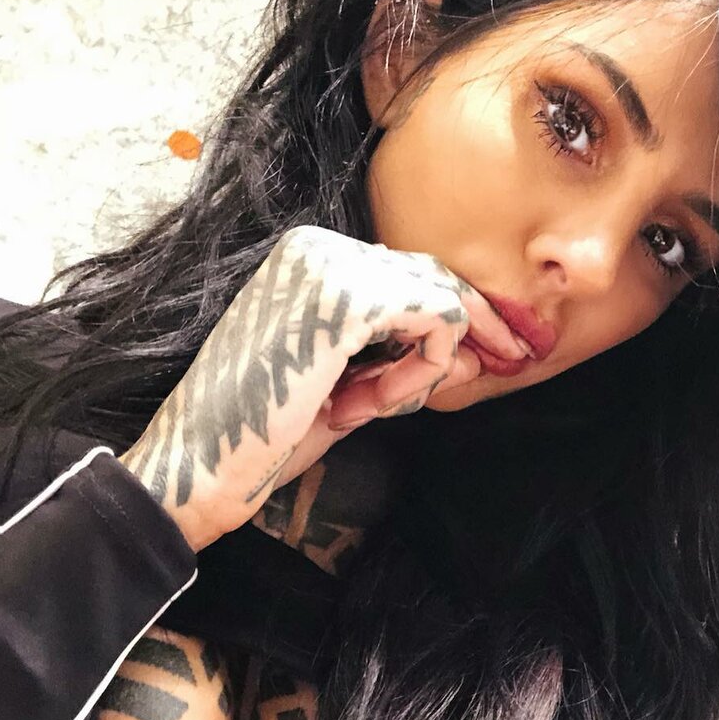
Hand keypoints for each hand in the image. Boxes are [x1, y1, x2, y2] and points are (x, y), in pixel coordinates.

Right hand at [118, 226, 525, 550]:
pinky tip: (376, 401)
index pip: (410, 274)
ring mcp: (326, 267)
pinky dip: (421, 367)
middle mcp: (317, 248)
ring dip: (428, 361)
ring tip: (378, 404)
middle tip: (517, 355)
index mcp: (309, 261)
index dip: (463, 312)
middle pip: (433, 275)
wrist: (200, 471)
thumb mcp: (348, 393)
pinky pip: (431, 321)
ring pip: (437, 296)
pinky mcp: (341, 301)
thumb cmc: (263, 437)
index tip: (499, 349)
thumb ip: (405, 366)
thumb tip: (474, 355)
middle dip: (481, 322)